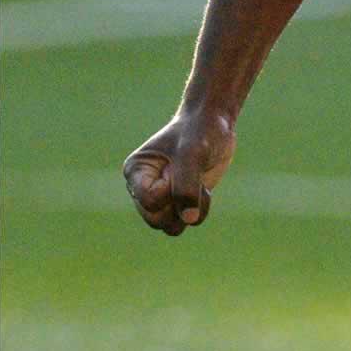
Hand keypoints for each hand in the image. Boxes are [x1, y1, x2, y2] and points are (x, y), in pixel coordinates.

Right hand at [122, 111, 235, 235]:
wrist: (215, 124)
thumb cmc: (199, 132)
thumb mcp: (192, 153)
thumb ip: (187, 186)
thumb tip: (188, 219)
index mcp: (135, 172)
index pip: (149, 200)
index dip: (171, 190)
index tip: (180, 167)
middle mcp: (142, 189)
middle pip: (156, 219)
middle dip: (180, 203)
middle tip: (193, 176)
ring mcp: (160, 198)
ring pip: (170, 226)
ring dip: (190, 210)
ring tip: (199, 184)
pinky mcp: (179, 203)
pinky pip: (186, 222)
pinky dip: (199, 211)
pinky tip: (204, 189)